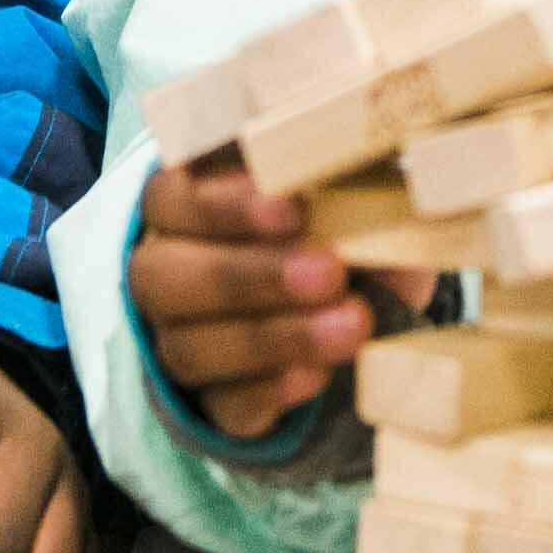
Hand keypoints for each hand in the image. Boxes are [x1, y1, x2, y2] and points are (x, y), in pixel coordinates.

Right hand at [130, 155, 409, 441]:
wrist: (364, 296)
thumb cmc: (343, 211)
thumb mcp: (353, 175)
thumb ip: (351, 158)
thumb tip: (385, 144)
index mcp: (183, 198)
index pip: (173, 197)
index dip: (224, 205)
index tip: (294, 206)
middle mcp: (166, 267)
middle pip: (166, 275)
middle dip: (249, 276)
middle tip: (329, 271)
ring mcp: (182, 338)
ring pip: (191, 347)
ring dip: (273, 338)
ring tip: (353, 326)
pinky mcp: (216, 400)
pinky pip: (224, 408)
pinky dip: (271, 393)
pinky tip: (318, 379)